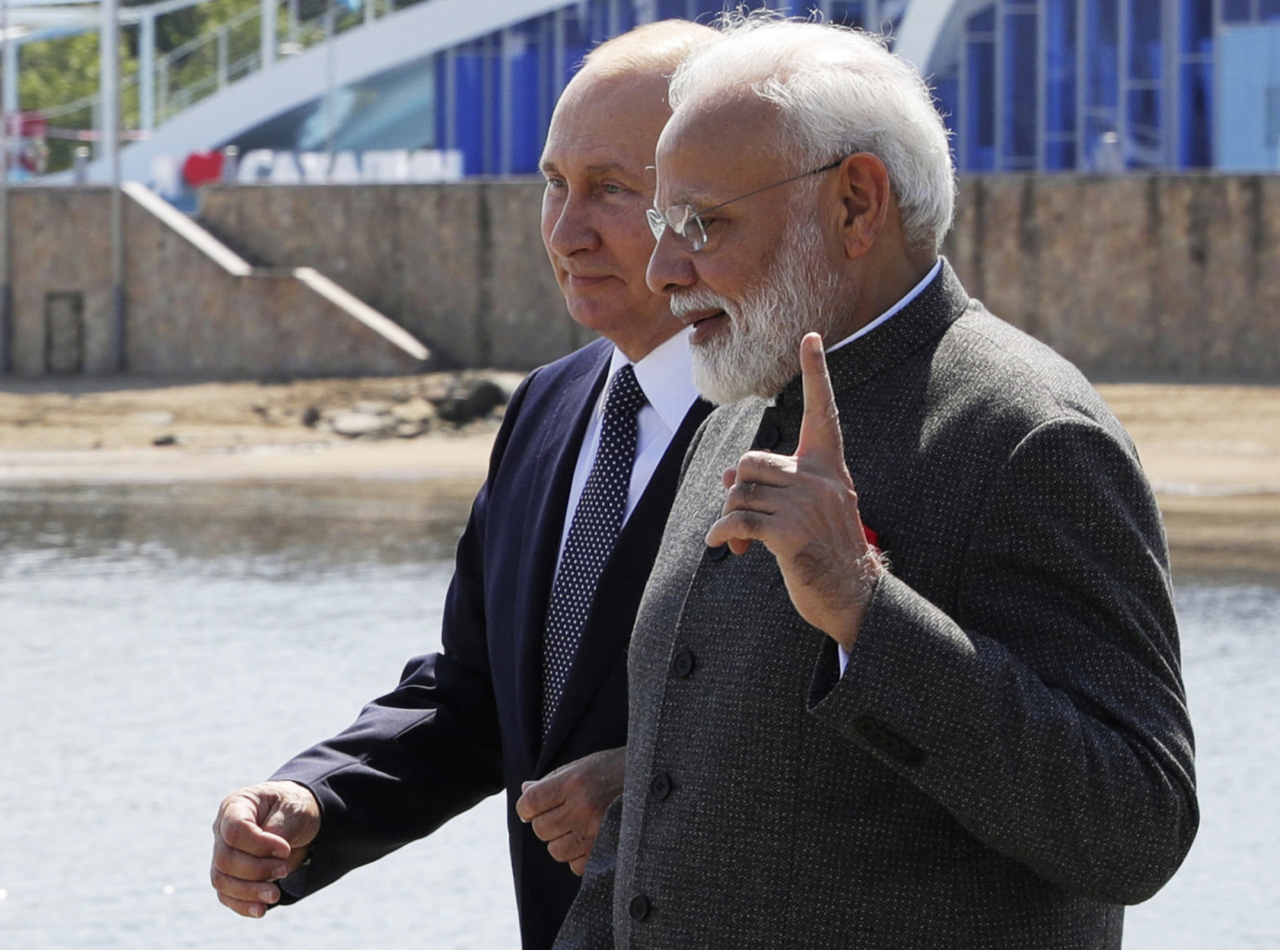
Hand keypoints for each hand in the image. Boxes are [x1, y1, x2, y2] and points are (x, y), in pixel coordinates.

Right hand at [210, 780, 321, 917]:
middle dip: (257, 870)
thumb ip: (278, 830)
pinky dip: (243, 905)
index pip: (234, 831)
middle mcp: (222, 831)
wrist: (297, 819)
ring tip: (275, 894)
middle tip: (284, 870)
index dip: (259, 845)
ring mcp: (222, 853)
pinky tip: (261, 909)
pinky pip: (226, 895)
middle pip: (226, 859)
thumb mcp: (293, 809)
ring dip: (249, 892)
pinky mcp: (228, 875)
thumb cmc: (293, 808)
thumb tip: (267, 857)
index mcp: (236, 806)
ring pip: (222, 881)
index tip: (285, 849)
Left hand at [515, 746, 625, 875]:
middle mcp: (584, 807)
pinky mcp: (607, 850)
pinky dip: (577, 856)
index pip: (530, 803)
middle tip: (559, 814)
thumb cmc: (612, 770)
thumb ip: (551, 780)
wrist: (651, 781)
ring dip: (560, 840)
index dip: (526, 808)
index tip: (532, 807)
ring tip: (575, 827)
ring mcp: (596, 832)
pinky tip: (587, 840)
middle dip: (544, 823)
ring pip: (555, 850)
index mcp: (574, 782)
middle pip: (540, 829)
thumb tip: (525, 792)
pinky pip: (575, 865)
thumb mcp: (581, 766)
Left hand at [706, 332, 882, 650]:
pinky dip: (724, 534)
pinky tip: (726, 547)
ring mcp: (807, 505)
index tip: (811, 336)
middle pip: (752, 462)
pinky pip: (738, 521)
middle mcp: (821, 479)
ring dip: (732, 518)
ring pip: (741, 493)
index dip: (815, 373)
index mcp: (830, 468)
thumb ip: (774, 487)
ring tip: (745, 542)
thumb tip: (728, 480)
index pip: (822, 412)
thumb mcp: (806, 511)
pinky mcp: (790, 533)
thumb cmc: (828, 554)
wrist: (856, 598)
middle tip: (744, 520)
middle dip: (739, 491)